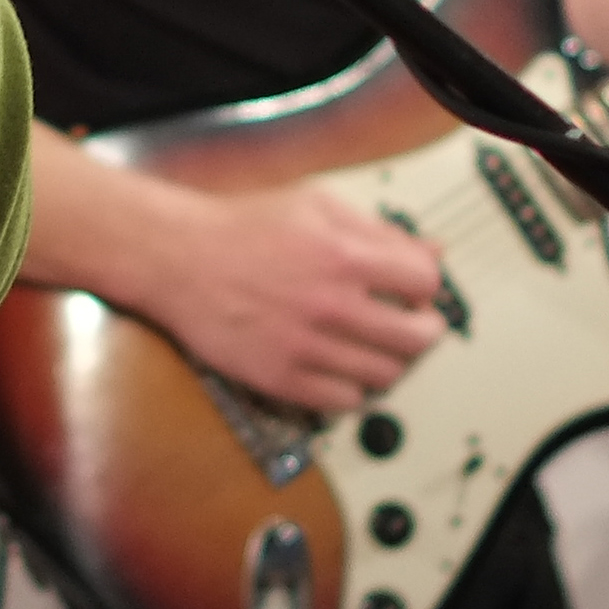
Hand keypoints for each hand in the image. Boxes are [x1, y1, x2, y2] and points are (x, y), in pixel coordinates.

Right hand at [143, 181, 447, 411]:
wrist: (177, 259)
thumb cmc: (242, 228)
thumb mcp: (316, 205)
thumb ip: (378, 229)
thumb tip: (430, 251)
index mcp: (344, 255)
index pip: (425, 283)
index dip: (427, 287)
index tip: (417, 292)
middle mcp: (329, 304)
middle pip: (417, 338)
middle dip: (425, 331)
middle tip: (414, 327)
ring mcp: (305, 346)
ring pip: (385, 375)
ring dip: (391, 362)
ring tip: (376, 348)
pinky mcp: (280, 379)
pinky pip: (344, 402)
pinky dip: (354, 391)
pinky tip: (343, 370)